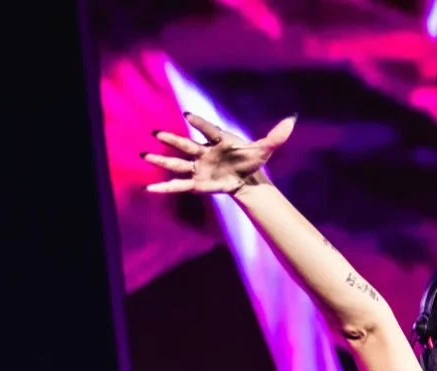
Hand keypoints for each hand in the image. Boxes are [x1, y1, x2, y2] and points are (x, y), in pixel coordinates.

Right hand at [143, 112, 294, 195]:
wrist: (247, 178)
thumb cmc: (252, 159)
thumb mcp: (265, 148)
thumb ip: (276, 136)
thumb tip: (293, 119)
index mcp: (219, 140)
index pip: (208, 130)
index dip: (198, 123)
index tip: (187, 116)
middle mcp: (205, 152)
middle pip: (186, 145)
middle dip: (172, 140)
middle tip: (156, 133)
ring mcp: (199, 167)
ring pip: (177, 163)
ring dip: (162, 160)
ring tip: (144, 155)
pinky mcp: (198, 183)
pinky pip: (179, 185)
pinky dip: (165, 187)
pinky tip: (149, 188)